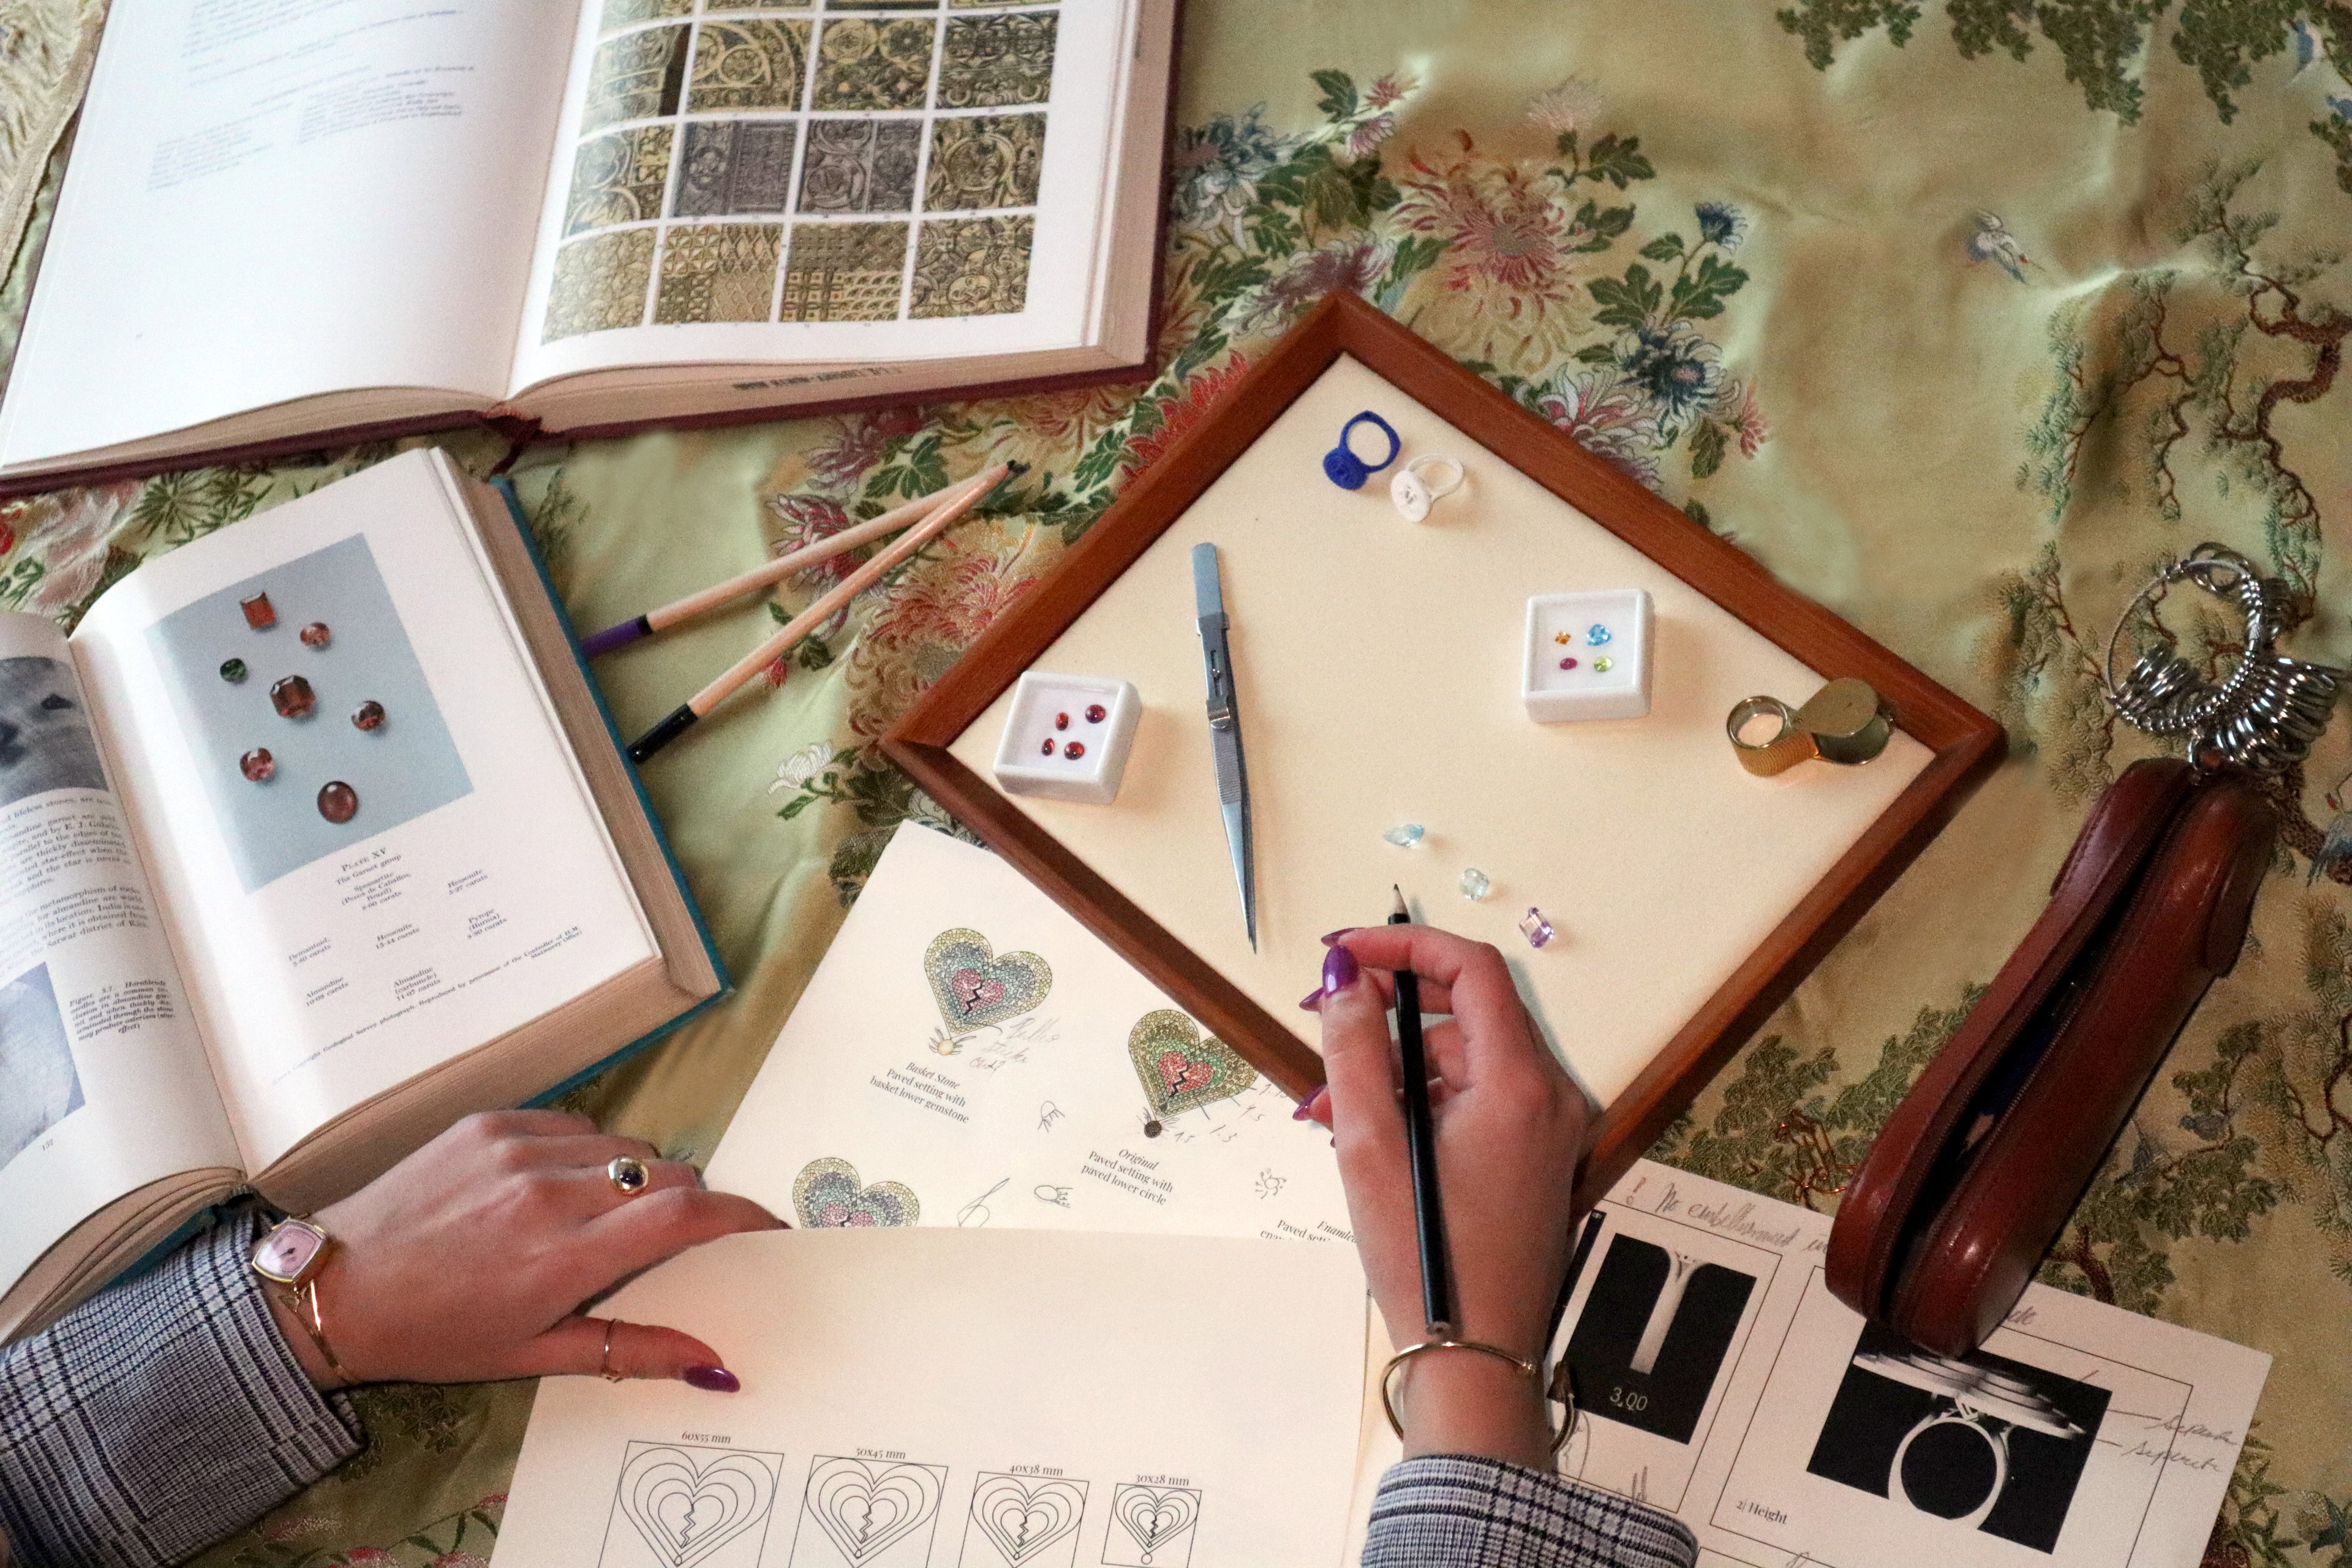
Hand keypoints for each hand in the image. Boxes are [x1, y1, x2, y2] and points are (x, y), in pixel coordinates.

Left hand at [263, 1109, 780, 1392]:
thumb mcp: (532, 1355)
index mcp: (561, 1258)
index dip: (739, 1215)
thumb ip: (630, 1349)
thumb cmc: (436, 1334)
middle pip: (664, 1174)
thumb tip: (713, 1361)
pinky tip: (553, 1186)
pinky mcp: (492, 1121)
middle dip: (684, 1202)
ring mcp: (518, 1148)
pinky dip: (585, 1152)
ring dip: (631, 1177)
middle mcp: (548, 1193)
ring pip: (624, 1144)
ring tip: (596, 1214)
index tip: (764, 1226)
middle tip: (662, 1237)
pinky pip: (576, 1123)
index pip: (683, 1216)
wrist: (338, 1288)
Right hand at [1302, 925, 1588, 1467]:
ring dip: (1397, 1066)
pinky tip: (1368, 1132)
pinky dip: (1423, 1101)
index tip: (1343, 953)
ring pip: (1465, 1060)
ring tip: (1331, 1105)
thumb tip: (1344, 976)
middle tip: (1322, 1024)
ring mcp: (1548, 1131)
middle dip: (1389, 1011)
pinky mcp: (1536, 1159)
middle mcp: (1551, 1097)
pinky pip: (1476, 1099)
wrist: (1475, 1359)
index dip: (1404, 946)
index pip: (1472, 968)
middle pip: (1467, 1013)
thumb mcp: (1370, 1144)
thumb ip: (1355, 1046)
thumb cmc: (1427, 1259)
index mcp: (1521, 1084)